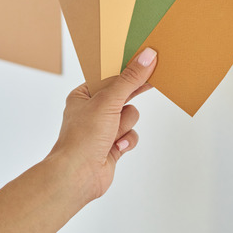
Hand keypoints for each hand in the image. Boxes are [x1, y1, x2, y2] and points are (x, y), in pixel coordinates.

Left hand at [47, 47, 157, 203]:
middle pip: (123, 96)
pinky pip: (131, 135)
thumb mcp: (108, 101)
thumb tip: (147, 57)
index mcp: (83, 96)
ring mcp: (102, 129)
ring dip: (125, 125)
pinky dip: (126, 141)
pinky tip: (114, 149)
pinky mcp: (112, 146)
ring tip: (112, 134)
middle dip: (130, 98)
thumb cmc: (82, 137)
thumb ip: (130, 79)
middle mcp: (92, 111)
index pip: (110, 77)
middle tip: (154, 78)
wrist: (77, 175)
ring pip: (130, 117)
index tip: (146, 60)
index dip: (128, 70)